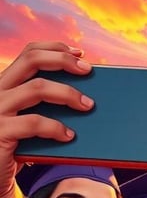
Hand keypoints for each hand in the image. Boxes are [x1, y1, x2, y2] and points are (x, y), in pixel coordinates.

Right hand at [0, 41, 93, 196]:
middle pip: (31, 60)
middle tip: (88, 70)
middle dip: (63, 60)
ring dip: (68, 94)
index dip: (56, 49)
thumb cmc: (15, 149)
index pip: (28, 53)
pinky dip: (56, 128)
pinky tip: (69, 136)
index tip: (80, 54)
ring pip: (36, 88)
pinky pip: (34, 123)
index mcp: (4, 85)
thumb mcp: (27, 120)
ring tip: (88, 105)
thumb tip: (85, 95)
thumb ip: (43, 105)